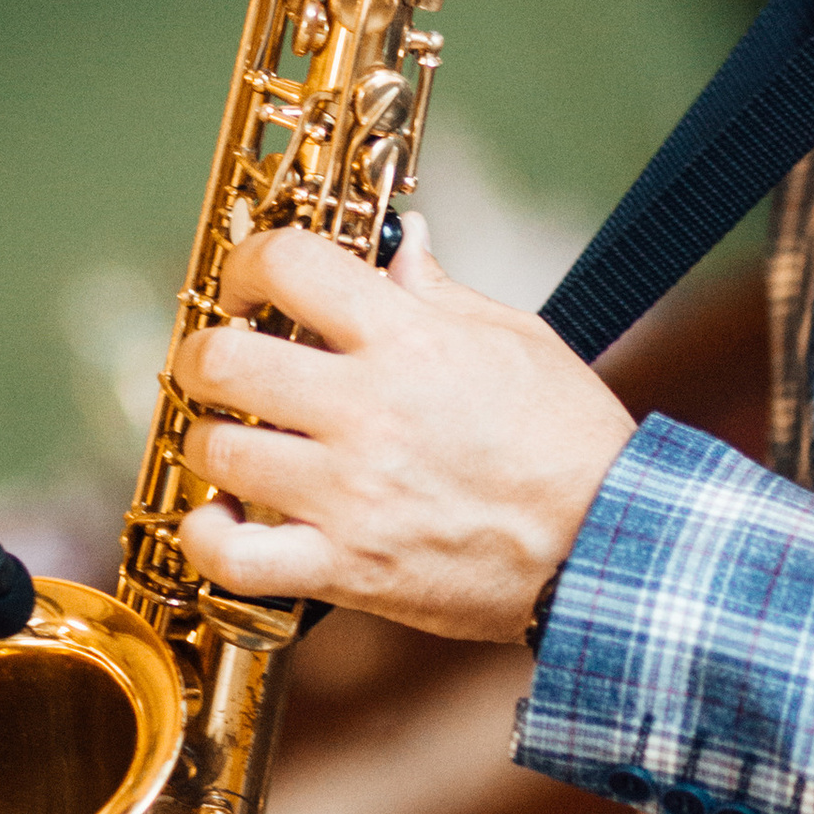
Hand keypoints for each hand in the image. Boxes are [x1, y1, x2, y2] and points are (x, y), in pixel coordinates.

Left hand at [172, 216, 635, 639]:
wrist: (608, 545)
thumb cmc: (572, 441)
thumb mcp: (517, 339)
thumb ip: (439, 292)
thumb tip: (402, 244)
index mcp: (408, 340)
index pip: (287, 264)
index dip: (247, 265)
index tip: (249, 287)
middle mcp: (367, 411)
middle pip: (223, 361)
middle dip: (205, 355)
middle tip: (220, 364)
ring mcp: (349, 494)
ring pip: (216, 452)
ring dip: (209, 441)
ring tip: (232, 442)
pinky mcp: (346, 568)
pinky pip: (231, 557)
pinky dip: (206, 538)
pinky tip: (220, 519)